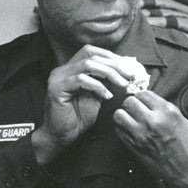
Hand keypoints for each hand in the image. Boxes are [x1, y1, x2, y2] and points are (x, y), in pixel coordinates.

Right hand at [32, 45, 138, 163]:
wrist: (62, 136)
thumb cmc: (79, 118)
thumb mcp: (97, 96)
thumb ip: (105, 82)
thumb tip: (125, 72)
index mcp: (71, 68)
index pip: (91, 52)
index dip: (111, 56)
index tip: (129, 67)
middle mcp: (63, 69)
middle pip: (91, 56)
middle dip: (115, 65)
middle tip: (131, 75)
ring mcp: (58, 77)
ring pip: (88, 65)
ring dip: (110, 73)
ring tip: (123, 84)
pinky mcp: (57, 88)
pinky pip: (81, 79)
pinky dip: (97, 86)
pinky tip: (108, 96)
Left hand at [112, 90, 187, 187]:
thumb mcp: (183, 121)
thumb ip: (165, 110)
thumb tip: (151, 103)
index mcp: (167, 113)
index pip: (144, 94)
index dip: (142, 96)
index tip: (143, 100)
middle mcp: (152, 121)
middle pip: (128, 102)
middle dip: (132, 103)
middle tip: (136, 108)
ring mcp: (140, 135)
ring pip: (119, 115)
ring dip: (124, 115)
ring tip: (130, 118)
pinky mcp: (134, 147)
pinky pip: (119, 131)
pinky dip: (122, 128)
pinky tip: (130, 130)